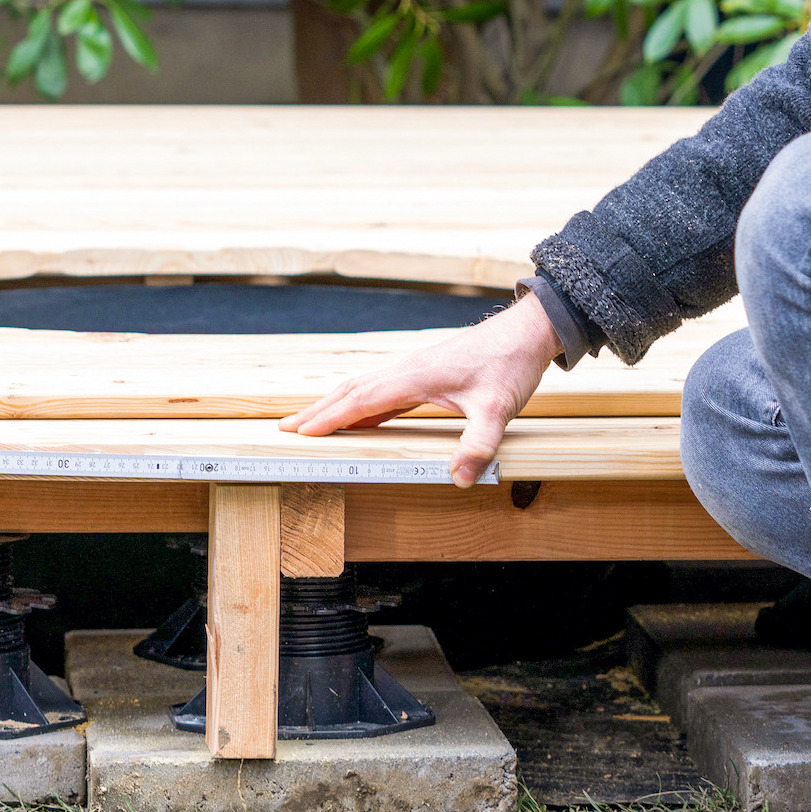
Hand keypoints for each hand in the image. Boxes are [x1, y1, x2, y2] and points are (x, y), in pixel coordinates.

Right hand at [281, 294, 566, 487]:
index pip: (360, 400)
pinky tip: (358, 416)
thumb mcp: (498, 409)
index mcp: (414, 377)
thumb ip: (478, 444)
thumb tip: (460, 478)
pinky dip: (358, 402)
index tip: (300, 432)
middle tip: (285, 428)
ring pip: (361, 387)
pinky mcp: (423, 371)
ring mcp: (413, 368)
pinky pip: (380, 388)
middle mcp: (406, 369)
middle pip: (349, 390)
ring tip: (309, 422)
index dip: (329, 418)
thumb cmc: (510, 364)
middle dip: (316, 411)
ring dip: (332, 404)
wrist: (526, 332)